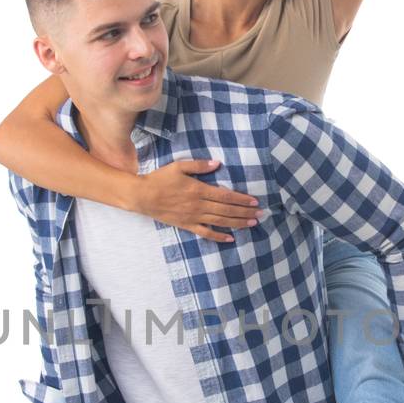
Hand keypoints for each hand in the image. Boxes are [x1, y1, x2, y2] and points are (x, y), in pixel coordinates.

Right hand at [135, 160, 258, 243]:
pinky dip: (218, 237)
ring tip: (252, 224)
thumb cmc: (160, 179)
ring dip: (237, 223)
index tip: (254, 201)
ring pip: (220, 222)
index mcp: (199, 190)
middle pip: (227, 210)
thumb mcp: (179, 166)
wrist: (142, 196)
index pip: (226, 196)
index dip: (241, 199)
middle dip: (245, 212)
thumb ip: (199, 165)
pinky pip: (205, 233)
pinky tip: (230, 238)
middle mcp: (199, 205)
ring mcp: (193, 217)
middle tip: (260, 214)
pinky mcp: (187, 225)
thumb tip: (217, 163)